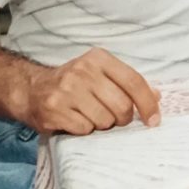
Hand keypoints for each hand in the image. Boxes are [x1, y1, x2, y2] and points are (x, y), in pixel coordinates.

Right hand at [22, 48, 160, 135]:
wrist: (32, 90)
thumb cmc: (75, 84)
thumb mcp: (102, 75)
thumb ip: (128, 84)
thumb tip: (157, 96)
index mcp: (99, 58)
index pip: (134, 81)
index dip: (148, 104)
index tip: (154, 120)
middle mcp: (83, 70)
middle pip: (122, 105)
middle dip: (122, 118)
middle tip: (113, 117)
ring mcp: (67, 90)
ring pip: (104, 120)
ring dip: (101, 124)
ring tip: (90, 115)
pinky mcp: (54, 109)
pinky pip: (85, 129)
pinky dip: (85, 130)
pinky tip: (75, 120)